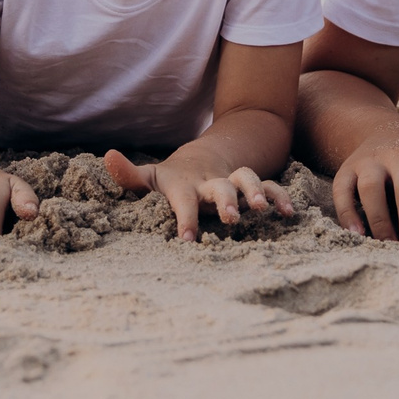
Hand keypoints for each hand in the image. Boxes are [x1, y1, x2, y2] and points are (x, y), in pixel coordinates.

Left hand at [105, 144, 293, 243]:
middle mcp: (211, 182)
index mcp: (184, 185)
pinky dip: (281, 197)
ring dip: (257, 191)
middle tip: (230, 218)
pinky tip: (290, 213)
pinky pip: (270, 187)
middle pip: (220, 185)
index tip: (187, 241)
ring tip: (264, 208)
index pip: (183, 201)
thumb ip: (130, 175)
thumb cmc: (170, 179)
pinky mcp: (250, 188)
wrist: (202, 158)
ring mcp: (233, 183)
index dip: (185, 220)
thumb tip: (108, 157)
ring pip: (247, 179)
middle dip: (226, 200)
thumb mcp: (150, 178)